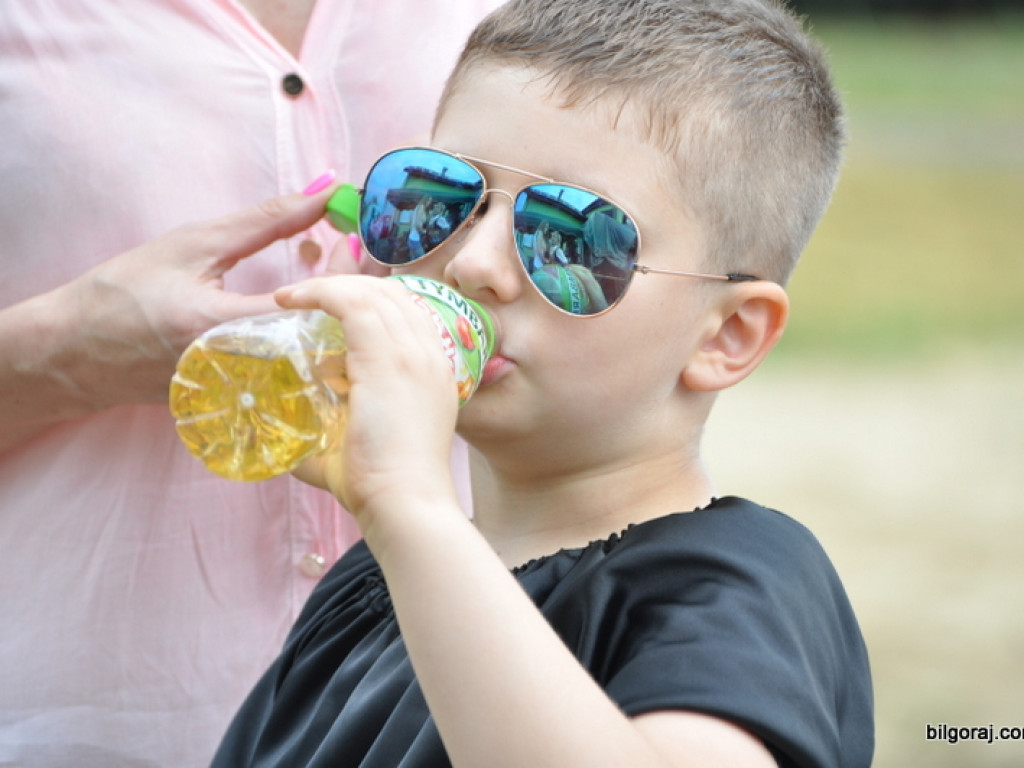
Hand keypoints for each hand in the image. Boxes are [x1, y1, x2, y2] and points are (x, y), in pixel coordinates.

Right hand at [61, 189, 333, 407]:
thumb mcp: (193, 244)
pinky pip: (296, 368)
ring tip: (332, 274)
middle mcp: (241, 369)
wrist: (77, 352)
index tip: (351, 237)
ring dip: (334, 311)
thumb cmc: (125, 292)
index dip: (344, 272)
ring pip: (316, 355)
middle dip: (349, 291)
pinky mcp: (244, 400)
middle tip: (352, 253)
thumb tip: (321, 195)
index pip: (312, 305)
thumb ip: (264, 222)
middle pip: (324, 335)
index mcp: (225, 327)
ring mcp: (243, 391)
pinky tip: (308, 304)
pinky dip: (312, 332)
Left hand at [276, 276, 460, 522]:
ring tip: (293, 295)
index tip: (331, 305)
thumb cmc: (381, 487)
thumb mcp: (358, 446)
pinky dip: (319, 293)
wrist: (405, 502)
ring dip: (328, 286)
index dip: (370, 299)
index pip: (407, 311)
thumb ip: (329, 438)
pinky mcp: (387, 358)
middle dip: (347, 286)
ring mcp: (412, 354)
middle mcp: (430, 354)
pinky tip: (292, 299)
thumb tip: (290, 442)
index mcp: (436, 370)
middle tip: (306, 296)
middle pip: (391, 295)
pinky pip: (352, 304)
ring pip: (371, 293)